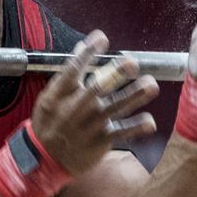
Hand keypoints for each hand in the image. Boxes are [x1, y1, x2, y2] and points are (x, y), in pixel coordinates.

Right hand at [31, 30, 158, 176]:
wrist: (46, 158)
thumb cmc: (50, 121)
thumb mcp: (51, 97)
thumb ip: (68, 74)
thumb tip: (82, 47)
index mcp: (58, 95)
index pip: (72, 70)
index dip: (87, 53)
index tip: (101, 38)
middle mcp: (74, 108)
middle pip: (97, 88)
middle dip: (115, 74)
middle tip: (131, 63)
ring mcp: (88, 125)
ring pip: (114, 108)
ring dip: (134, 96)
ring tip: (151, 85)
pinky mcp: (100, 141)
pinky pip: (122, 133)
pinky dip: (136, 128)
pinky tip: (150, 121)